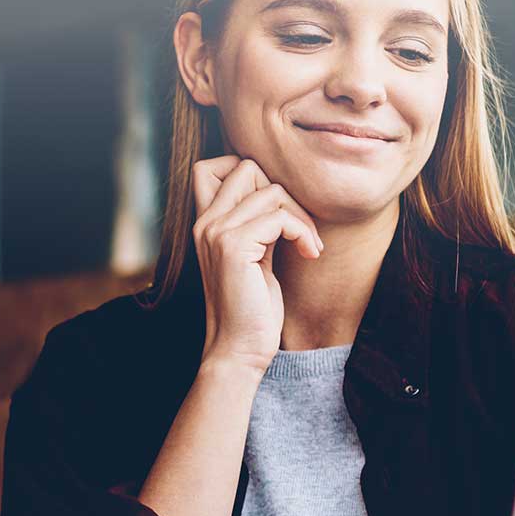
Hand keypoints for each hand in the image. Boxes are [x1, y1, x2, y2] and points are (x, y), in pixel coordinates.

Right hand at [190, 156, 323, 373]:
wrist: (238, 350)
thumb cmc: (251, 309)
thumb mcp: (254, 256)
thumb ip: (256, 225)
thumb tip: (280, 193)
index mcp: (205, 223)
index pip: (212, 165)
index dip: (250, 174)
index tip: (277, 208)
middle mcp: (205, 222)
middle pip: (246, 166)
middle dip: (284, 192)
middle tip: (300, 227)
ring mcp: (216, 232)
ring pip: (271, 190)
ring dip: (301, 215)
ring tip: (309, 244)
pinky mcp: (233, 246)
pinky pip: (280, 217)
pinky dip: (303, 232)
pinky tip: (309, 254)